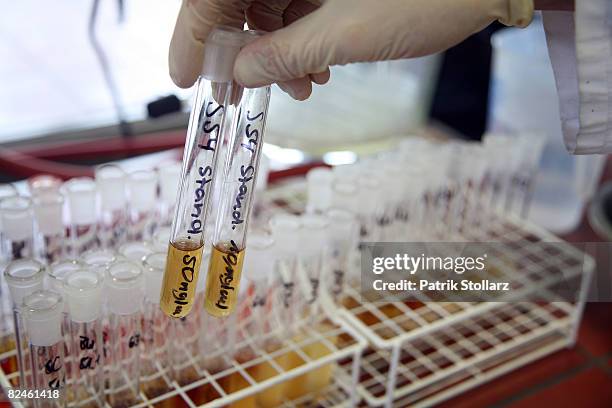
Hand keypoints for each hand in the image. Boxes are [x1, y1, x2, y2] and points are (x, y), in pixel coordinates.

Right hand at [170, 0, 510, 99]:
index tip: (185, 78)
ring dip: (277, 53)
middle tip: (237, 96)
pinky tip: (317, 70)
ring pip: (271, 7)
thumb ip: (284, 54)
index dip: (194, 34)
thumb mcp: (346, 33)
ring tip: (301, 88)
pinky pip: (300, 8)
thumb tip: (239, 74)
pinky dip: (302, 41)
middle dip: (240, 50)